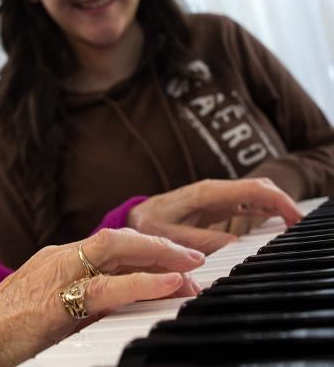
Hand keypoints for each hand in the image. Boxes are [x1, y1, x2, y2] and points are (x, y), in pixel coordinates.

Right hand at [0, 228, 203, 365]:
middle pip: (116, 239)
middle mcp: (58, 258)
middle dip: (158, 243)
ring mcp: (56, 274)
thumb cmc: (6, 328)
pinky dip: (142, 282)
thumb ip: (83, 301)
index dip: (145, 247)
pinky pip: (106, 287)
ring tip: (191, 267)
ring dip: (158, 256)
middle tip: (194, 257)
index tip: (173, 258)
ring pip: (115, 250)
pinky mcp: (56, 301)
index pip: (109, 244)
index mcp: (56, 258)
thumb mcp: (50, 307)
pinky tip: (168, 285)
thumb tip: (125, 305)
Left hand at [128, 178, 302, 254]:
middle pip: (260, 188)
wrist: (134, 218)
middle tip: (298, 228)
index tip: (295, 219)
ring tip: (291, 230)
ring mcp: (216, 197)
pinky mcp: (216, 206)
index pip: (253, 189)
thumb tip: (233, 244)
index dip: (280, 201)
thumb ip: (198, 240)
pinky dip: (265, 212)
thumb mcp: (167, 235)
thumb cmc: (147, 224)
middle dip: (284, 203)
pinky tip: (275, 224)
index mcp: (207, 193)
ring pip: (256, 195)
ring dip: (277, 208)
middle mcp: (215, 191)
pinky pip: (247, 205)